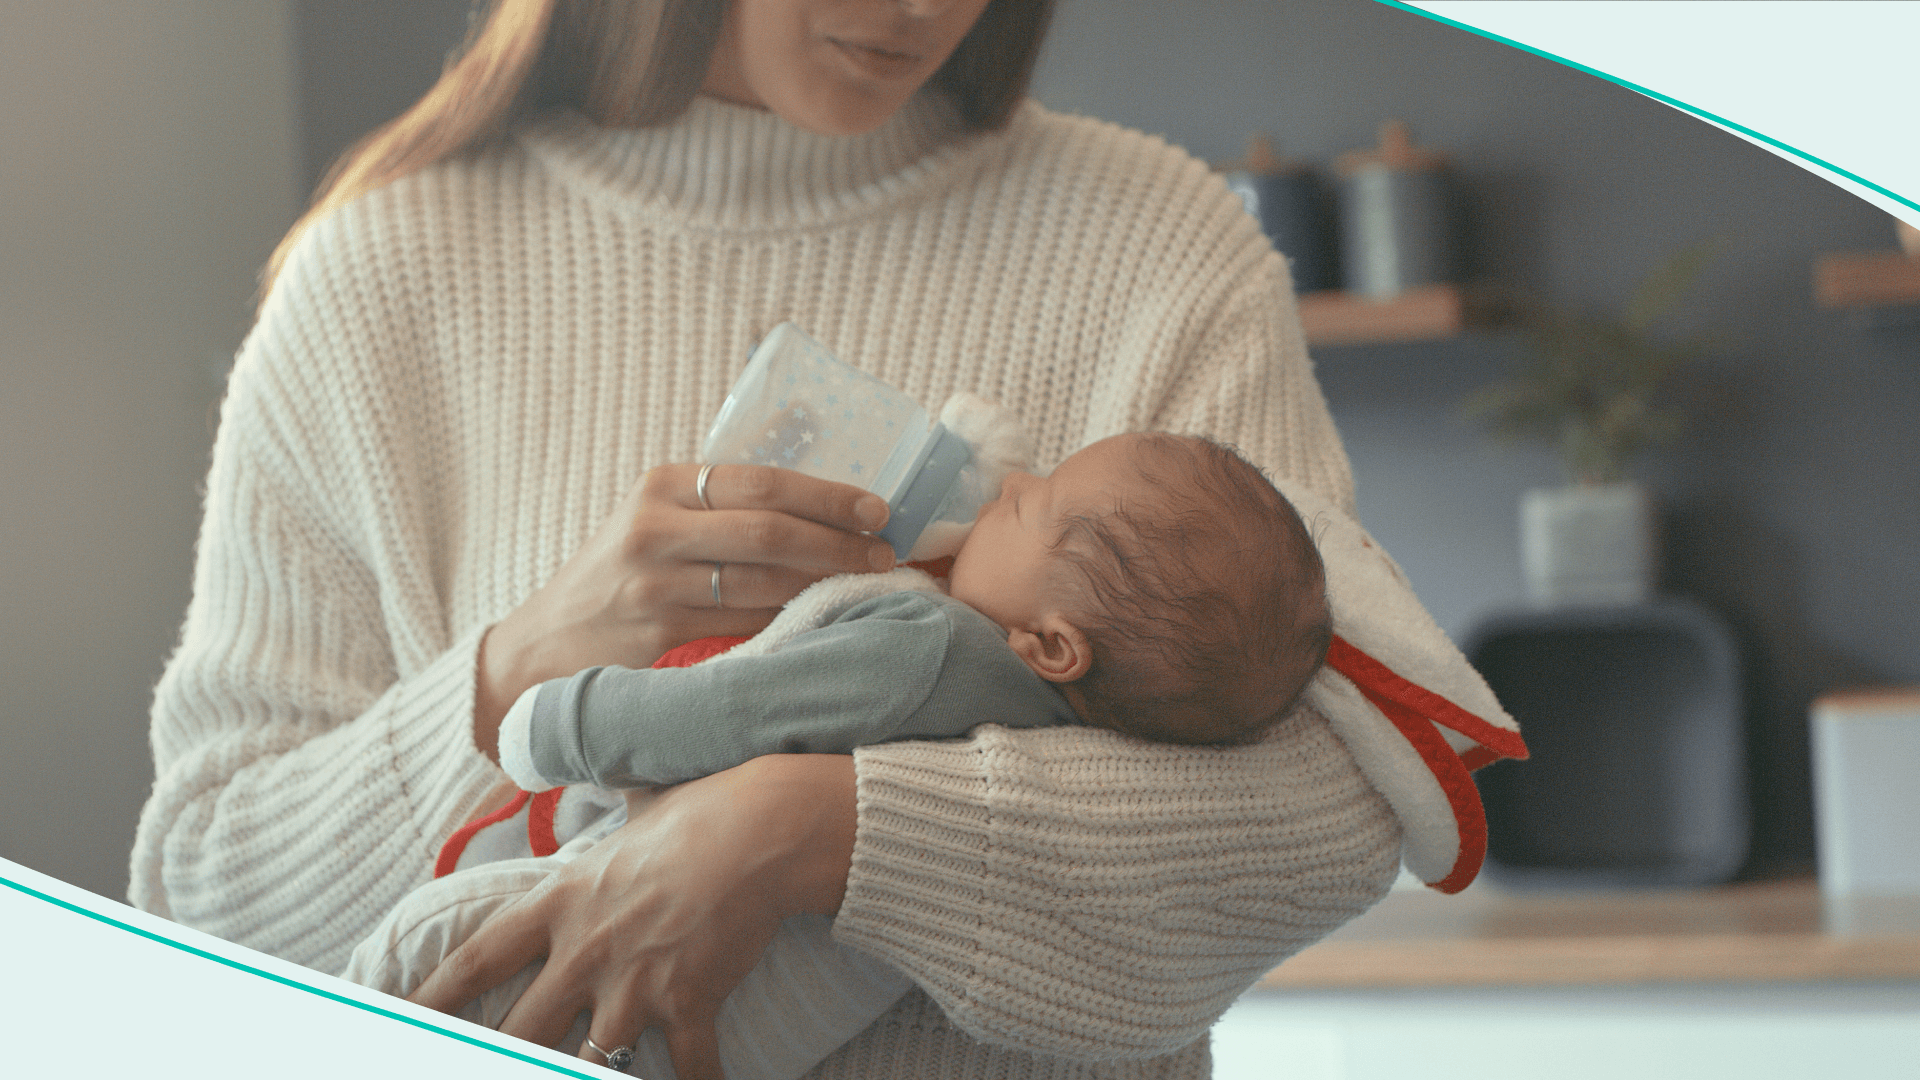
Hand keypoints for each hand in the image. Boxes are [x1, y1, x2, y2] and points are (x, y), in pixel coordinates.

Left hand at [407, 755, 857, 1079]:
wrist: (761, 828)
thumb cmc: (702, 808)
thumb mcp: (636, 803)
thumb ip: (611, 808)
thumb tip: (616, 779)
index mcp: (563, 902)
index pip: (478, 958)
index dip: (434, 996)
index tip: (402, 1019)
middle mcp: (586, 951)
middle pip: (519, 1030)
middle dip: (499, 1055)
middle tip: (479, 1064)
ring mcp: (634, 984)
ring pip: (587, 1061)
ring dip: (587, 1071)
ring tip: (584, 1075)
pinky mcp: (688, 1003)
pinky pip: (686, 1066)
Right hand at [475, 464, 892, 757]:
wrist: (545, 646)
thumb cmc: (621, 579)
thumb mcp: (657, 522)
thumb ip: (720, 509)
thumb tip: (824, 506)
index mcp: (663, 484)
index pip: (763, 481)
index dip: (828, 495)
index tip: (879, 509)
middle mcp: (653, 525)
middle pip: (769, 528)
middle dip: (838, 541)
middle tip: (887, 552)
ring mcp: (653, 580)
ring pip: (762, 581)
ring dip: (824, 583)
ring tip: (868, 584)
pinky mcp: (657, 630)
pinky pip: (743, 623)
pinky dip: (790, 619)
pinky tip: (823, 620)